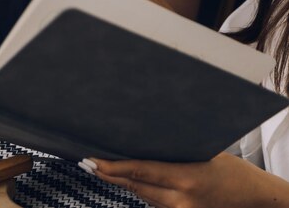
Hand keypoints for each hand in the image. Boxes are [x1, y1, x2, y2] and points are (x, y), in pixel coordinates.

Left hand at [91, 153, 288, 207]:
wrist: (254, 199)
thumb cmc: (231, 170)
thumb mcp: (203, 152)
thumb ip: (173, 150)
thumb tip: (140, 138)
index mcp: (185, 178)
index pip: (140, 171)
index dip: (112, 167)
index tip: (91, 161)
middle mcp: (179, 200)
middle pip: (133, 186)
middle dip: (108, 174)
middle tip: (85, 162)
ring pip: (141, 195)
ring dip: (121, 181)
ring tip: (98, 166)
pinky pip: (152, 202)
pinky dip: (139, 189)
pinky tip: (125, 177)